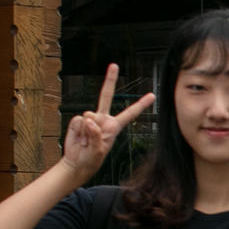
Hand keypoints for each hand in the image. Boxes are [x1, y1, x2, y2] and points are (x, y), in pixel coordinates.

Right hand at [61, 63, 155, 183]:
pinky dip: (78, 130)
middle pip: (106, 96)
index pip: (130, 113)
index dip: (140, 104)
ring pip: (89, 115)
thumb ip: (96, 136)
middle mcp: (103, 119)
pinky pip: (78, 120)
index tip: (152, 95)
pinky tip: (79, 137)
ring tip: (86, 141)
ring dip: (87, 130)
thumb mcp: (98, 152)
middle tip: (114, 65)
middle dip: (110, 79)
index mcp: (114, 126)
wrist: (76, 162)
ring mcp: (90, 118)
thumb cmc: (91, 159)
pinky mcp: (78, 120)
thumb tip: (90, 120)